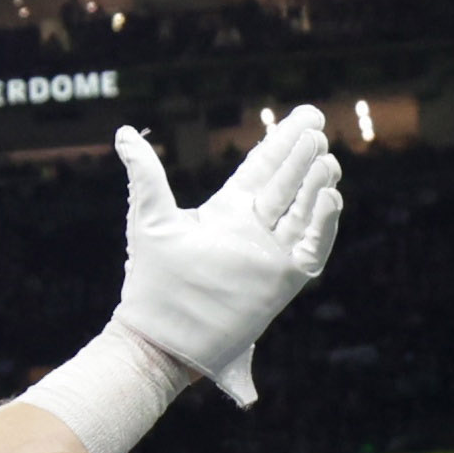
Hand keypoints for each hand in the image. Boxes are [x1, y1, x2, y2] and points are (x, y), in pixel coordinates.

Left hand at [109, 106, 345, 407]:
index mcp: (226, 212)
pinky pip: (312, 247)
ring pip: (303, 211)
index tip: (304, 115)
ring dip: (315, 184)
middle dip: (303, 156)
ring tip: (325, 158)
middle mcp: (252, 230)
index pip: (262, 168)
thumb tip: (124, 133)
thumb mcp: (149, 218)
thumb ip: (146, 174)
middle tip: (317, 126)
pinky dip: (323, 223)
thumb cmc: (151, 282)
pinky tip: (329, 197)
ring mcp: (269, 254)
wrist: (159, 337)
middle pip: (287, 184)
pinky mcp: (283, 280)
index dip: (282, 141)